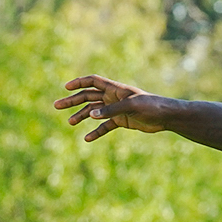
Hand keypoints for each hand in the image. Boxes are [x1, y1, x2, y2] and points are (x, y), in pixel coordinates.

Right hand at [55, 75, 171, 140]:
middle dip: (72, 101)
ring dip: (82, 116)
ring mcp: (115, 109)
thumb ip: (110, 111)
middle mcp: (113, 97)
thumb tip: (91, 115)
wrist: (165, 117)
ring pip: (93, 112)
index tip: (65, 87)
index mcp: (114, 89)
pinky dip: (96, 132)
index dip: (79, 82)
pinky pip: (104, 126)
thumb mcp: (130, 107)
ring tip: (70, 123)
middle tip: (56, 106)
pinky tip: (87, 139)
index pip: (93, 81)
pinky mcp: (120, 121)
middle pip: (88, 97)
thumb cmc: (150, 106)